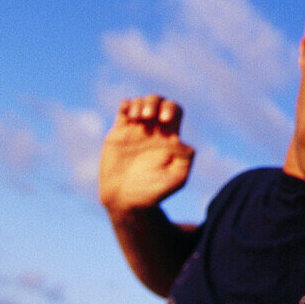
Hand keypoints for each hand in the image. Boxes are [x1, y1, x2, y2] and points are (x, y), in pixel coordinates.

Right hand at [99, 95, 194, 213]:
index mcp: (170, 138)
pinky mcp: (118, 134)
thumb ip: (186, 160)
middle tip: (148, 116)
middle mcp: (154, 131)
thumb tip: (184, 142)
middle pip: (158, 102)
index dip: (171, 109)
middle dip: (154, 102)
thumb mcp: (177, 179)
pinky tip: (127, 113)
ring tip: (136, 117)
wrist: (125, 201)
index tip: (165, 120)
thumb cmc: (154, 192)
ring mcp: (136, 131)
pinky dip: (126, 105)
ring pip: (140, 103)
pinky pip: (123, 111)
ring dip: (139, 103)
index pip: (175, 111)